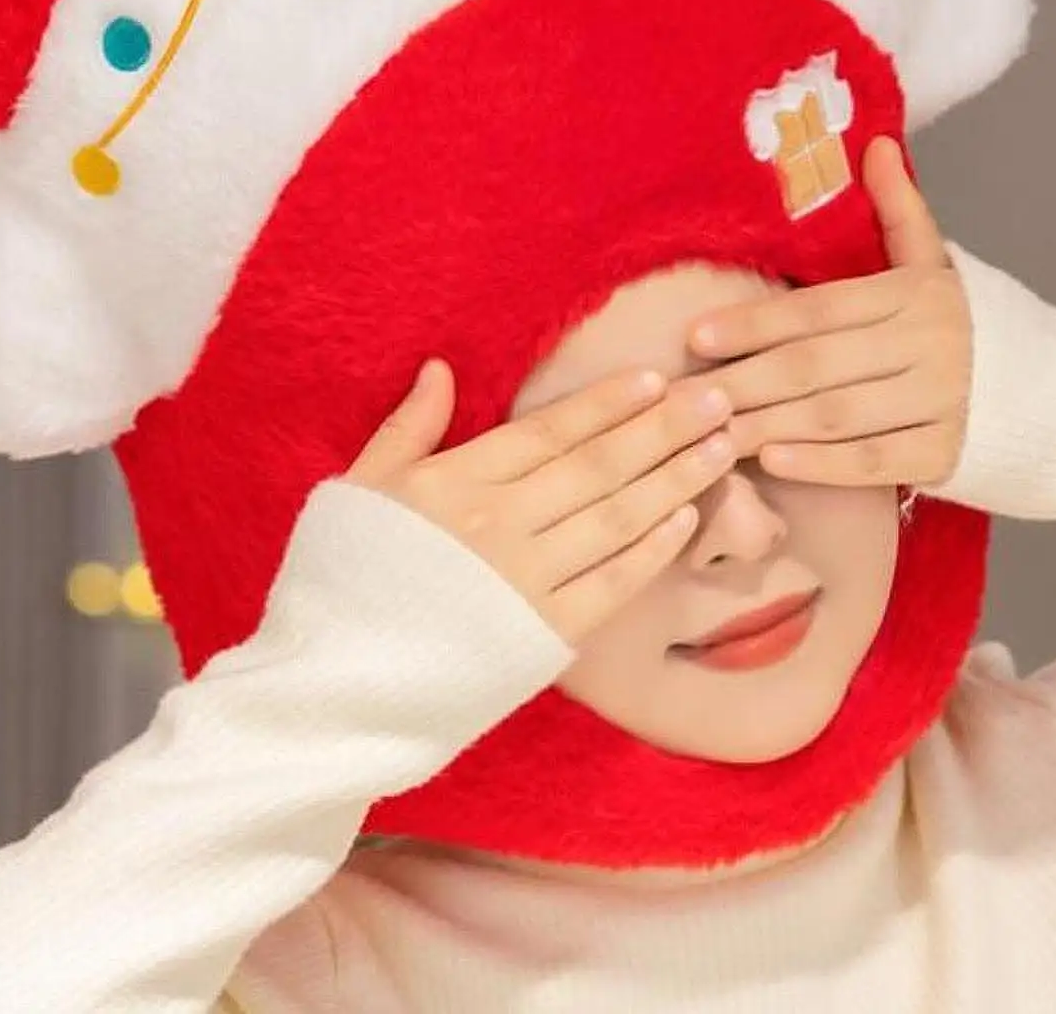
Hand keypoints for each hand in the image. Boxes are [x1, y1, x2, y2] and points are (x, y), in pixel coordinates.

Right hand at [348, 360, 735, 644]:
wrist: (333, 685)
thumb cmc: (337, 581)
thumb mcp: (359, 488)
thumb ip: (408, 427)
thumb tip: (441, 368)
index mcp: (455, 481)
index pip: (550, 431)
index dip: (607, 402)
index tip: (655, 379)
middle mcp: (499, 523)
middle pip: (599, 465)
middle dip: (664, 428)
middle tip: (717, 399)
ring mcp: (526, 581)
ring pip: (618, 516)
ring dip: (676, 477)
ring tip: (722, 447)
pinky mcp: (543, 637)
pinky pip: (613, 584)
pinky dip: (653, 548)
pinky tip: (687, 518)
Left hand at [685, 137, 972, 489]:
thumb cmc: (975, 326)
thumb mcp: (937, 265)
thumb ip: (900, 210)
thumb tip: (875, 143)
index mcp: (916, 294)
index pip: (819, 309)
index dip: (754, 322)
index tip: (696, 336)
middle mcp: (929, 346)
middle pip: (816, 365)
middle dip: (743, 381)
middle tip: (683, 396)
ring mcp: (941, 403)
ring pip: (837, 415)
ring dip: (766, 425)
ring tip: (709, 431)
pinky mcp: (949, 455)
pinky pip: (874, 461)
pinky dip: (820, 463)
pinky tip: (772, 459)